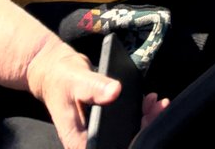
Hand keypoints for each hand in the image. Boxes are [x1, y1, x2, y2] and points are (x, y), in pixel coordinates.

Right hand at [26, 37, 165, 148]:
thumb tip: (115, 92)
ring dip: (145, 121)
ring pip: (126, 135)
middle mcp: (88, 141)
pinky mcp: (106, 123)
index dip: (130, 142)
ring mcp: (98, 133)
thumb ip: (94, 87)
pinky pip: (126, 123)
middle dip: (143, 128)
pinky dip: (141, 113)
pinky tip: (149, 100)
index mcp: (78, 141)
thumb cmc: (62, 79)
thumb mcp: (77, 80)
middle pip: (121, 144)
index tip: (145, 122)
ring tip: (156, 103)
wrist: (57, 73)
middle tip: (157, 108)